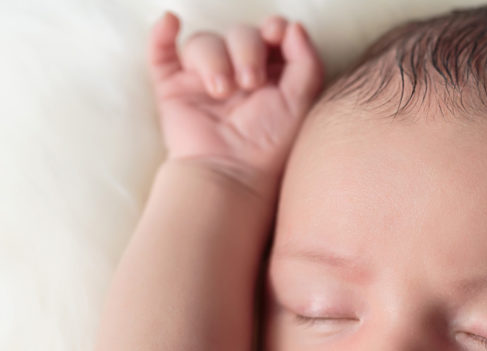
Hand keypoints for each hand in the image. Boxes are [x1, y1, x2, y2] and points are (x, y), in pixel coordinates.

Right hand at [147, 12, 323, 192]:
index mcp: (270, 75)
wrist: (231, 174)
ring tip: (221, 91)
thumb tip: (294, 25)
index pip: (269, 35)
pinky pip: (161, 52)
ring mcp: (203, 79)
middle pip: (238, 34)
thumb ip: (306, 62)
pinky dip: (161, 35)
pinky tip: (170, 22)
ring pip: (204, 41)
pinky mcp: (173, 87)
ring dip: (213, 59)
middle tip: (250, 83)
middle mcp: (237, 73)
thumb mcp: (300, 101)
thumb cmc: (269, 144)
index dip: (273, 28)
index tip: (276, 35)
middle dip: (246, 49)